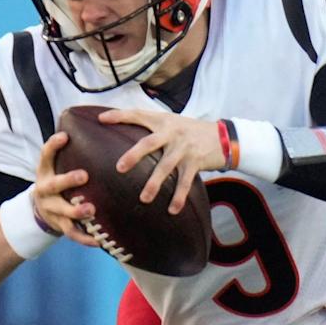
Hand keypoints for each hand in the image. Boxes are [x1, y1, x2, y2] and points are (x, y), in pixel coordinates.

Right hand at [32, 132, 97, 246]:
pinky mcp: (60, 225)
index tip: (64, 136)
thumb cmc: (59, 183)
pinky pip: (72, 233)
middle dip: (67, 180)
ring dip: (76, 211)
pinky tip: (99, 241)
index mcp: (44, 172)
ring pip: (62, 211)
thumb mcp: (57, 167)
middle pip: (53, 185)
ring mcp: (52, 209)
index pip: (45, 156)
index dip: (53, 146)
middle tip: (84, 175)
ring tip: (91, 210)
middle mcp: (45, 190)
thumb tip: (101, 128)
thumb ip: (72, 155)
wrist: (42, 210)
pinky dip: (85, 238)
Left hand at [99, 108, 224, 213]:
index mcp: (163, 121)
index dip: (120, 116)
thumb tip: (129, 139)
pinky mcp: (195, 163)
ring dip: (154, 184)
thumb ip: (155, 129)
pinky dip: (178, 197)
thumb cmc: (193, 132)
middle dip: (133, 156)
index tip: (102, 119)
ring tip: (144, 199)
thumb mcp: (174, 123)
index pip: (138, 114)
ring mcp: (183, 149)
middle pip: (148, 143)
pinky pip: (184, 182)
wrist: (224, 137)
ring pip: (165, 167)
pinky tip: (172, 210)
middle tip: (119, 168)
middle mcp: (172, 133)